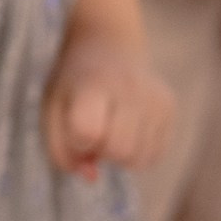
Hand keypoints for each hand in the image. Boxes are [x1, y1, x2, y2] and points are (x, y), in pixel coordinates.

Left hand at [43, 27, 173, 183]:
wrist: (106, 44)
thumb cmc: (72, 82)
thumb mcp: (51, 107)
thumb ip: (60, 148)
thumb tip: (91, 177)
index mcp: (93, 84)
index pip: (88, 132)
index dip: (77, 140)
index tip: (72, 127)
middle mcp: (130, 88)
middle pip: (120, 151)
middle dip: (101, 151)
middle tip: (93, 131)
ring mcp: (154, 98)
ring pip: (141, 159)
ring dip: (120, 155)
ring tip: (110, 129)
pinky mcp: (169, 106)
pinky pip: (155, 154)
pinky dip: (137, 151)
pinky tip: (127, 128)